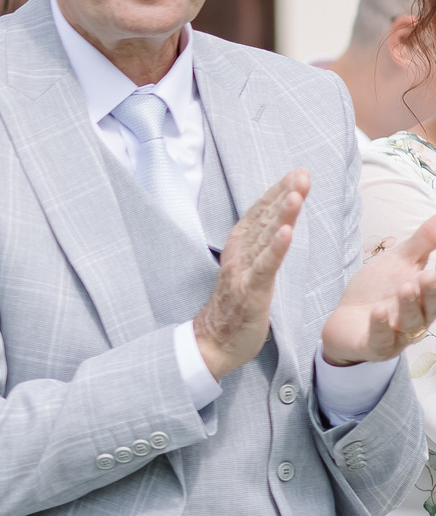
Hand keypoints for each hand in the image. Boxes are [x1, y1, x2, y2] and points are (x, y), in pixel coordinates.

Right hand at [193, 170, 305, 379]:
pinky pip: (264, 267)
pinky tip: (286, 232)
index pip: (260, 214)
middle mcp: (239, 254)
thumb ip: (260, 248)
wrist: (212, 342)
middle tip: (302, 173)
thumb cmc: (234, 308)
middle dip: (284, 194)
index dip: (277, 192)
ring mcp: (243, 272)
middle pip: (264, 219)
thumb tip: (276, 227)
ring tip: (297, 194)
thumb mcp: (248, 271)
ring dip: (281, 215)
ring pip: (265, 238)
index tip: (296, 173)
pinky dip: (275, 249)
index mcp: (239, 248)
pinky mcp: (250, 291)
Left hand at [323, 214, 435, 365]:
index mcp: (427, 298)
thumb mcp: (401, 261)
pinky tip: (378, 312)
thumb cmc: (378, 290)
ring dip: (407, 306)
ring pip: (408, 323)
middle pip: (428, 306)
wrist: (346, 320)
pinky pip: (381, 339)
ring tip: (405, 287)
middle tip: (430, 275)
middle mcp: (417, 318)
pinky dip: (381, 327)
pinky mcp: (374, 346)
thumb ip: (425, 241)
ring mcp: (397, 335)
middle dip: (431, 291)